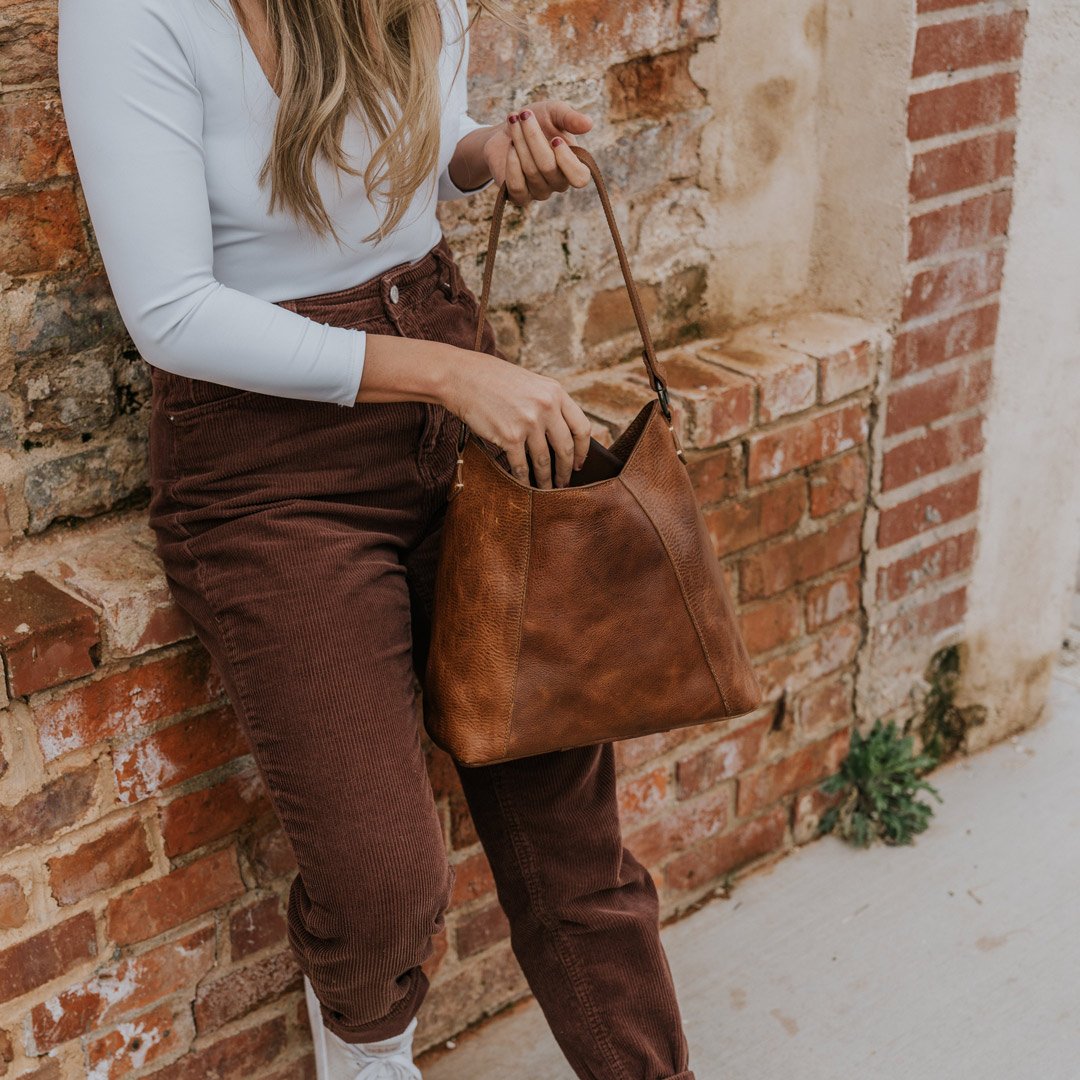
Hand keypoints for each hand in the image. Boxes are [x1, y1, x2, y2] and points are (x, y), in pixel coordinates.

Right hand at [443, 349, 592, 488]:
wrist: (462, 377)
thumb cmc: (493, 380)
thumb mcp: (531, 383)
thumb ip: (548, 404)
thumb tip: (560, 434)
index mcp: (555, 392)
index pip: (582, 427)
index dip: (584, 450)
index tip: (580, 462)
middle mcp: (546, 407)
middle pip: (566, 448)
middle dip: (566, 470)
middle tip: (565, 482)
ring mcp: (528, 423)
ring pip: (544, 461)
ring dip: (546, 479)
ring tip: (547, 488)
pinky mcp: (509, 436)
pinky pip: (521, 466)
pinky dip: (525, 480)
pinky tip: (526, 486)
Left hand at [483, 99, 593, 205]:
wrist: (507, 130)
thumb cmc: (537, 121)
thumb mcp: (554, 113)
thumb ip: (570, 118)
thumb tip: (589, 124)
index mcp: (573, 166)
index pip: (579, 178)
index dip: (567, 161)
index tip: (555, 139)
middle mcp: (558, 182)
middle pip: (548, 167)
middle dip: (533, 137)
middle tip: (524, 114)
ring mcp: (539, 192)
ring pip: (531, 172)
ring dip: (520, 142)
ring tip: (513, 120)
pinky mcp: (520, 196)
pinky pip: (517, 187)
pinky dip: (512, 163)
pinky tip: (510, 145)